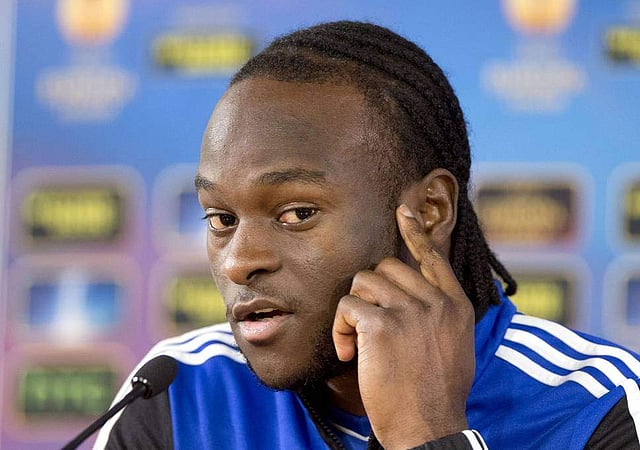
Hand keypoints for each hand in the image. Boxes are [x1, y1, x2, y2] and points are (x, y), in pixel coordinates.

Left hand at [332, 204, 474, 449]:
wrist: (428, 427)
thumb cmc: (436, 391)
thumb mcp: (454, 345)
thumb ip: (440, 313)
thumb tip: (420, 292)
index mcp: (455, 306)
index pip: (432, 257)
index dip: (414, 232)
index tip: (402, 210)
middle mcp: (435, 302)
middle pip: (386, 267)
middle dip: (368, 292)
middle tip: (366, 324)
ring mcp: (410, 312)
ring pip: (362, 283)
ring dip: (352, 312)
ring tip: (357, 343)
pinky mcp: (382, 326)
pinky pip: (347, 307)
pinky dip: (340, 330)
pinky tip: (349, 353)